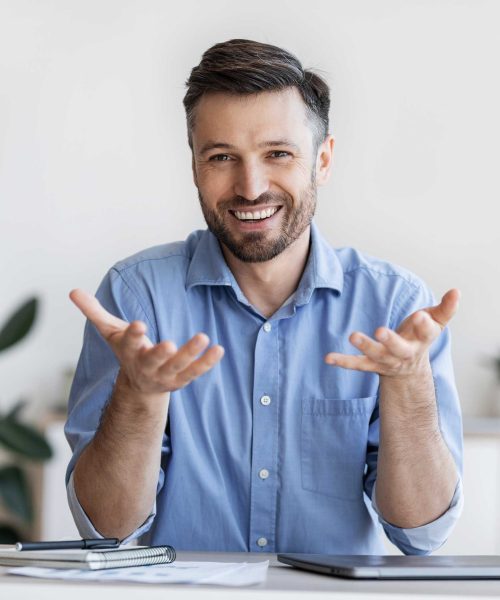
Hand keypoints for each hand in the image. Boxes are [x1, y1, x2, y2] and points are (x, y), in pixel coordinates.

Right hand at [69, 289, 223, 393]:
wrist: (139, 386)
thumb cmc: (127, 351)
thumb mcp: (111, 332)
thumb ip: (94, 312)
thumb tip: (72, 290)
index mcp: (129, 352)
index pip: (129, 343)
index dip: (133, 334)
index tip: (138, 324)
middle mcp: (146, 366)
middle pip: (153, 360)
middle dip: (160, 354)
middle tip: (169, 344)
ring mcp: (165, 375)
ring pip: (178, 367)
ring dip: (191, 354)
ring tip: (204, 337)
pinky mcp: (181, 380)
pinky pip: (195, 372)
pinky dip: (207, 362)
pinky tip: (219, 349)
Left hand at [324, 288, 459, 377]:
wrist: (409, 369)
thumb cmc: (419, 337)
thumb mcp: (435, 322)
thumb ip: (446, 308)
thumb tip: (457, 291)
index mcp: (422, 341)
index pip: (426, 333)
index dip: (424, 325)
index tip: (421, 316)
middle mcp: (404, 353)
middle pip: (398, 349)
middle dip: (390, 340)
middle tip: (380, 331)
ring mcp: (386, 361)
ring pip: (375, 356)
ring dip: (364, 346)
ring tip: (353, 335)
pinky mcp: (370, 365)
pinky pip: (356, 365)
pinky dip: (343, 361)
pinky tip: (328, 357)